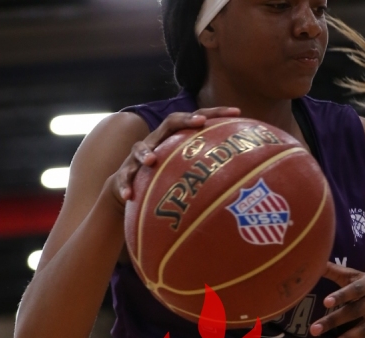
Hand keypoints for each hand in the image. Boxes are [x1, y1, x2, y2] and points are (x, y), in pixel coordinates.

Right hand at [111, 108, 240, 206]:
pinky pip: (123, 178)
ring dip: (145, 153)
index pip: (196, 120)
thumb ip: (203, 170)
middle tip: (200, 122)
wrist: (127, 190)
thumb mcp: (182, 172)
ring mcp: (137, 157)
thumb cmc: (162, 180)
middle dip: (184, 120)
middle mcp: (157, 142)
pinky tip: (128, 196)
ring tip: (151, 162)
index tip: (237, 113)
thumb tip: (241, 178)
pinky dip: (124, 186)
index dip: (216, 114)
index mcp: (173, 139)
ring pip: (139, 149)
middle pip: (169, 123)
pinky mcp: (125, 174)